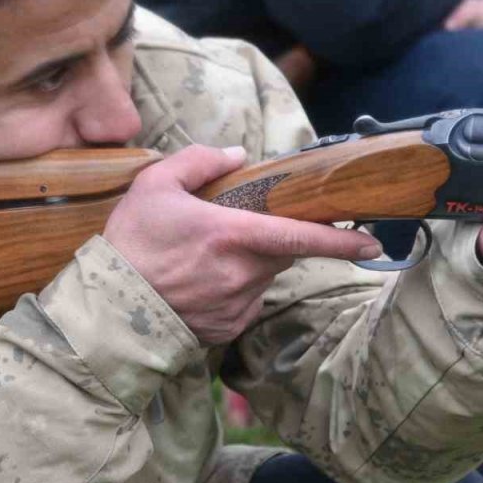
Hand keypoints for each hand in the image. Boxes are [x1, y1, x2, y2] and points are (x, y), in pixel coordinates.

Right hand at [104, 145, 381, 345]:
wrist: (108, 311)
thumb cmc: (130, 245)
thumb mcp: (154, 185)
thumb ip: (199, 161)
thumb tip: (236, 154)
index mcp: (232, 235)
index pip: (301, 236)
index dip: (342, 240)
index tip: (374, 241)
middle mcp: (243, 273)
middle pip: (281, 253)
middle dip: (270, 240)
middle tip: (230, 232)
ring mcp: (237, 304)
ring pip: (261, 277)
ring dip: (246, 265)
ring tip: (199, 260)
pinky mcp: (227, 328)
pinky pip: (243, 302)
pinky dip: (230, 290)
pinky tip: (195, 285)